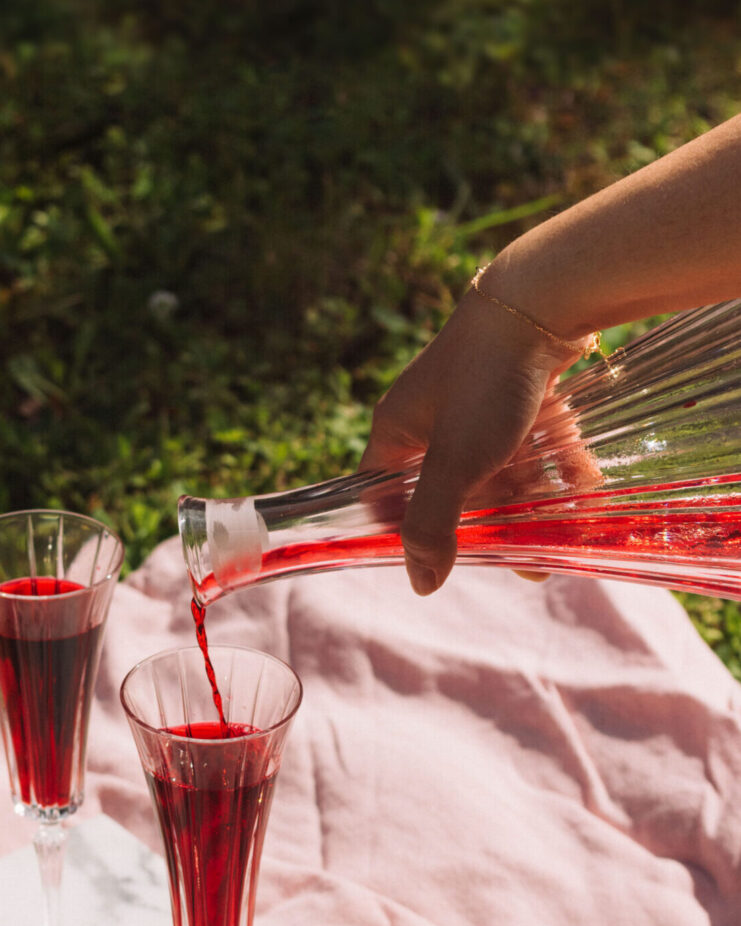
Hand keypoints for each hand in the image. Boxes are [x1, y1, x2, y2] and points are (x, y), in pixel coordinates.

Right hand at [360, 292, 589, 593]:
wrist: (547, 298)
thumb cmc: (488, 382)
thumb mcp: (456, 462)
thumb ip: (434, 526)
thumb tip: (422, 583)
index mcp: (399, 430)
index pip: (384, 495)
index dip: (405, 531)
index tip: (442, 560)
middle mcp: (432, 418)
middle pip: (452, 491)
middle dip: (490, 527)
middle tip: (525, 558)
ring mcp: (478, 405)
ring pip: (500, 472)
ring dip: (530, 505)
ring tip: (562, 537)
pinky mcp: (521, 393)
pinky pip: (534, 445)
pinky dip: (557, 470)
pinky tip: (585, 493)